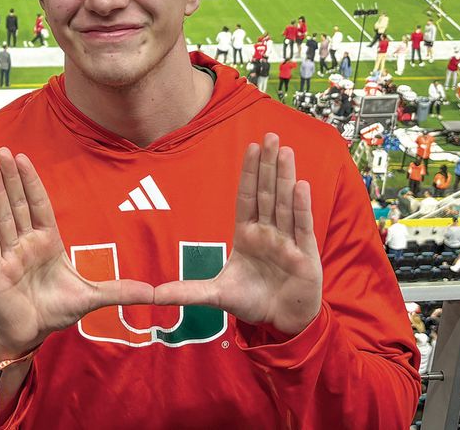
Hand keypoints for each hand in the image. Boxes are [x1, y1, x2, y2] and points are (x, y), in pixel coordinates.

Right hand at [0, 148, 153, 358]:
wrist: (31, 333)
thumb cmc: (56, 311)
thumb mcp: (92, 297)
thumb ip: (120, 291)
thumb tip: (155, 292)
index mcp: (47, 243)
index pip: (38, 205)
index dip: (32, 181)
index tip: (24, 158)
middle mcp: (26, 244)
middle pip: (18, 203)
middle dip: (11, 177)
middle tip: (4, 150)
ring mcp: (9, 254)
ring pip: (3, 216)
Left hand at [153, 133, 321, 337]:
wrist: (281, 323)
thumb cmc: (252, 302)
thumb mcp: (215, 295)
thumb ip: (187, 291)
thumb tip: (154, 294)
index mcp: (248, 235)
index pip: (247, 197)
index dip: (249, 173)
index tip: (250, 147)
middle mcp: (268, 233)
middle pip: (267, 192)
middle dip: (268, 164)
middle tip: (270, 135)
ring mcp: (288, 241)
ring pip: (285, 203)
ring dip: (285, 176)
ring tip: (284, 150)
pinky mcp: (305, 255)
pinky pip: (302, 226)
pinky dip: (301, 206)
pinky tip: (300, 184)